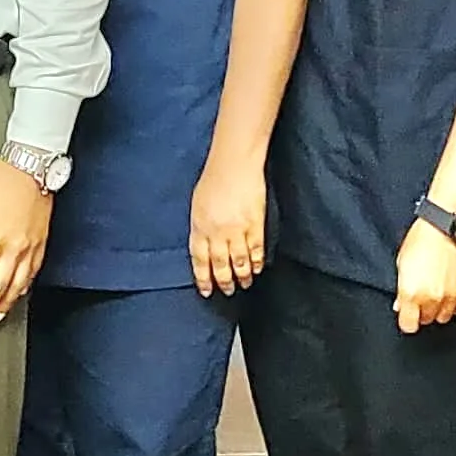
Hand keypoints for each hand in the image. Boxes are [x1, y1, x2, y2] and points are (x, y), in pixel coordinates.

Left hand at [190, 156, 267, 296]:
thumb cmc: (214, 179)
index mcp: (199, 226)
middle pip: (220, 265)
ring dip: (242, 276)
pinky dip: (257, 262)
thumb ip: (200, 226)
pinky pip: (256, 250)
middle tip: (228, 291)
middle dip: (224, 281)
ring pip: (239, 261)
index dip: (203, 277)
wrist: (234, 164)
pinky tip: (257, 269)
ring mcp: (236, 230)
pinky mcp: (254, 224)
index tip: (207, 290)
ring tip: (244, 284)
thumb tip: (204, 245)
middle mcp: (217, 232)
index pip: (199, 260)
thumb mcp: (198, 205)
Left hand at [395, 219, 455, 331]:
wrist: (446, 224)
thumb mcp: (401, 263)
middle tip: (420, 297)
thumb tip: (400, 304)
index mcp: (411, 293)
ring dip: (439, 309)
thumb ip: (401, 288)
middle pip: (426, 320)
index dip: (407, 320)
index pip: (408, 325)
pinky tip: (451, 295)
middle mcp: (431, 298)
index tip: (407, 315)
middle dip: (421, 311)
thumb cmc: (421, 238)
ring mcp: (451, 296)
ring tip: (436, 294)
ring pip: (444, 317)